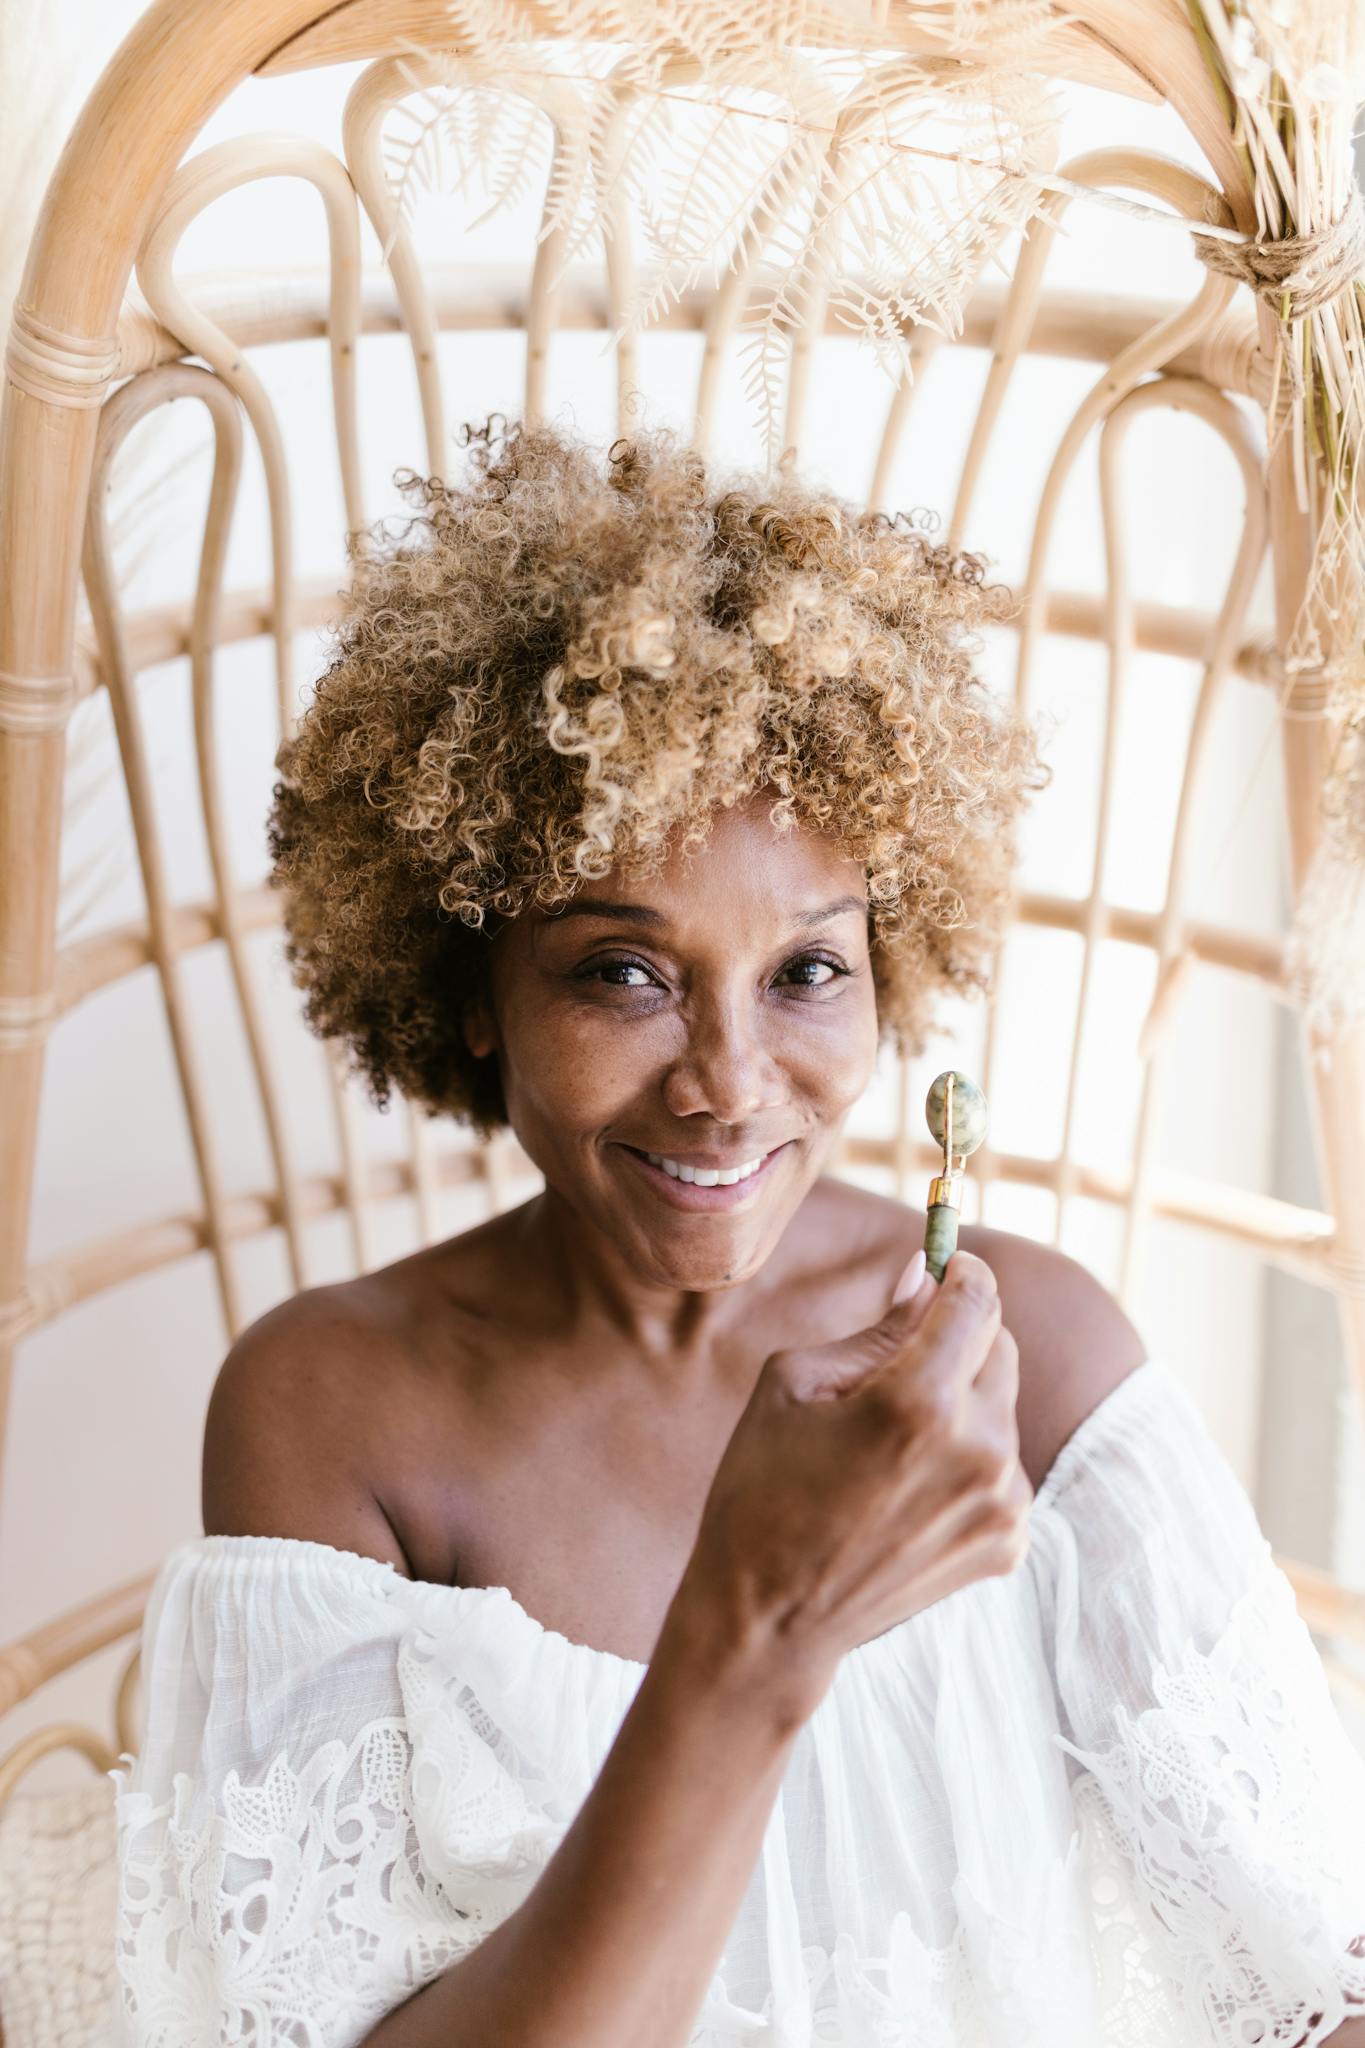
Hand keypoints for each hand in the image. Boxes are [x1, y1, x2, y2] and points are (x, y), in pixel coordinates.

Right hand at [674, 1247, 1032, 1707]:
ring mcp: (1001, 1502)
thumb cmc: (763, 1489)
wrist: (770, 1620)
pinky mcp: (1009, 1541)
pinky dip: (967, 1461)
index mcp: (920, 1400)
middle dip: (958, 1338)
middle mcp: (979, 1450)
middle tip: (898, 1365)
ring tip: (889, 1448)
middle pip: (999, 1347)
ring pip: (1000, 1409)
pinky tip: (907, 1492)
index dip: (961, 1271)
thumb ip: (878, 1327)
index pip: (978, 1298)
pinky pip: (1003, 1467)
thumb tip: (925, 1277)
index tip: (945, 1267)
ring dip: (961, 1405)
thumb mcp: (796, 1384)